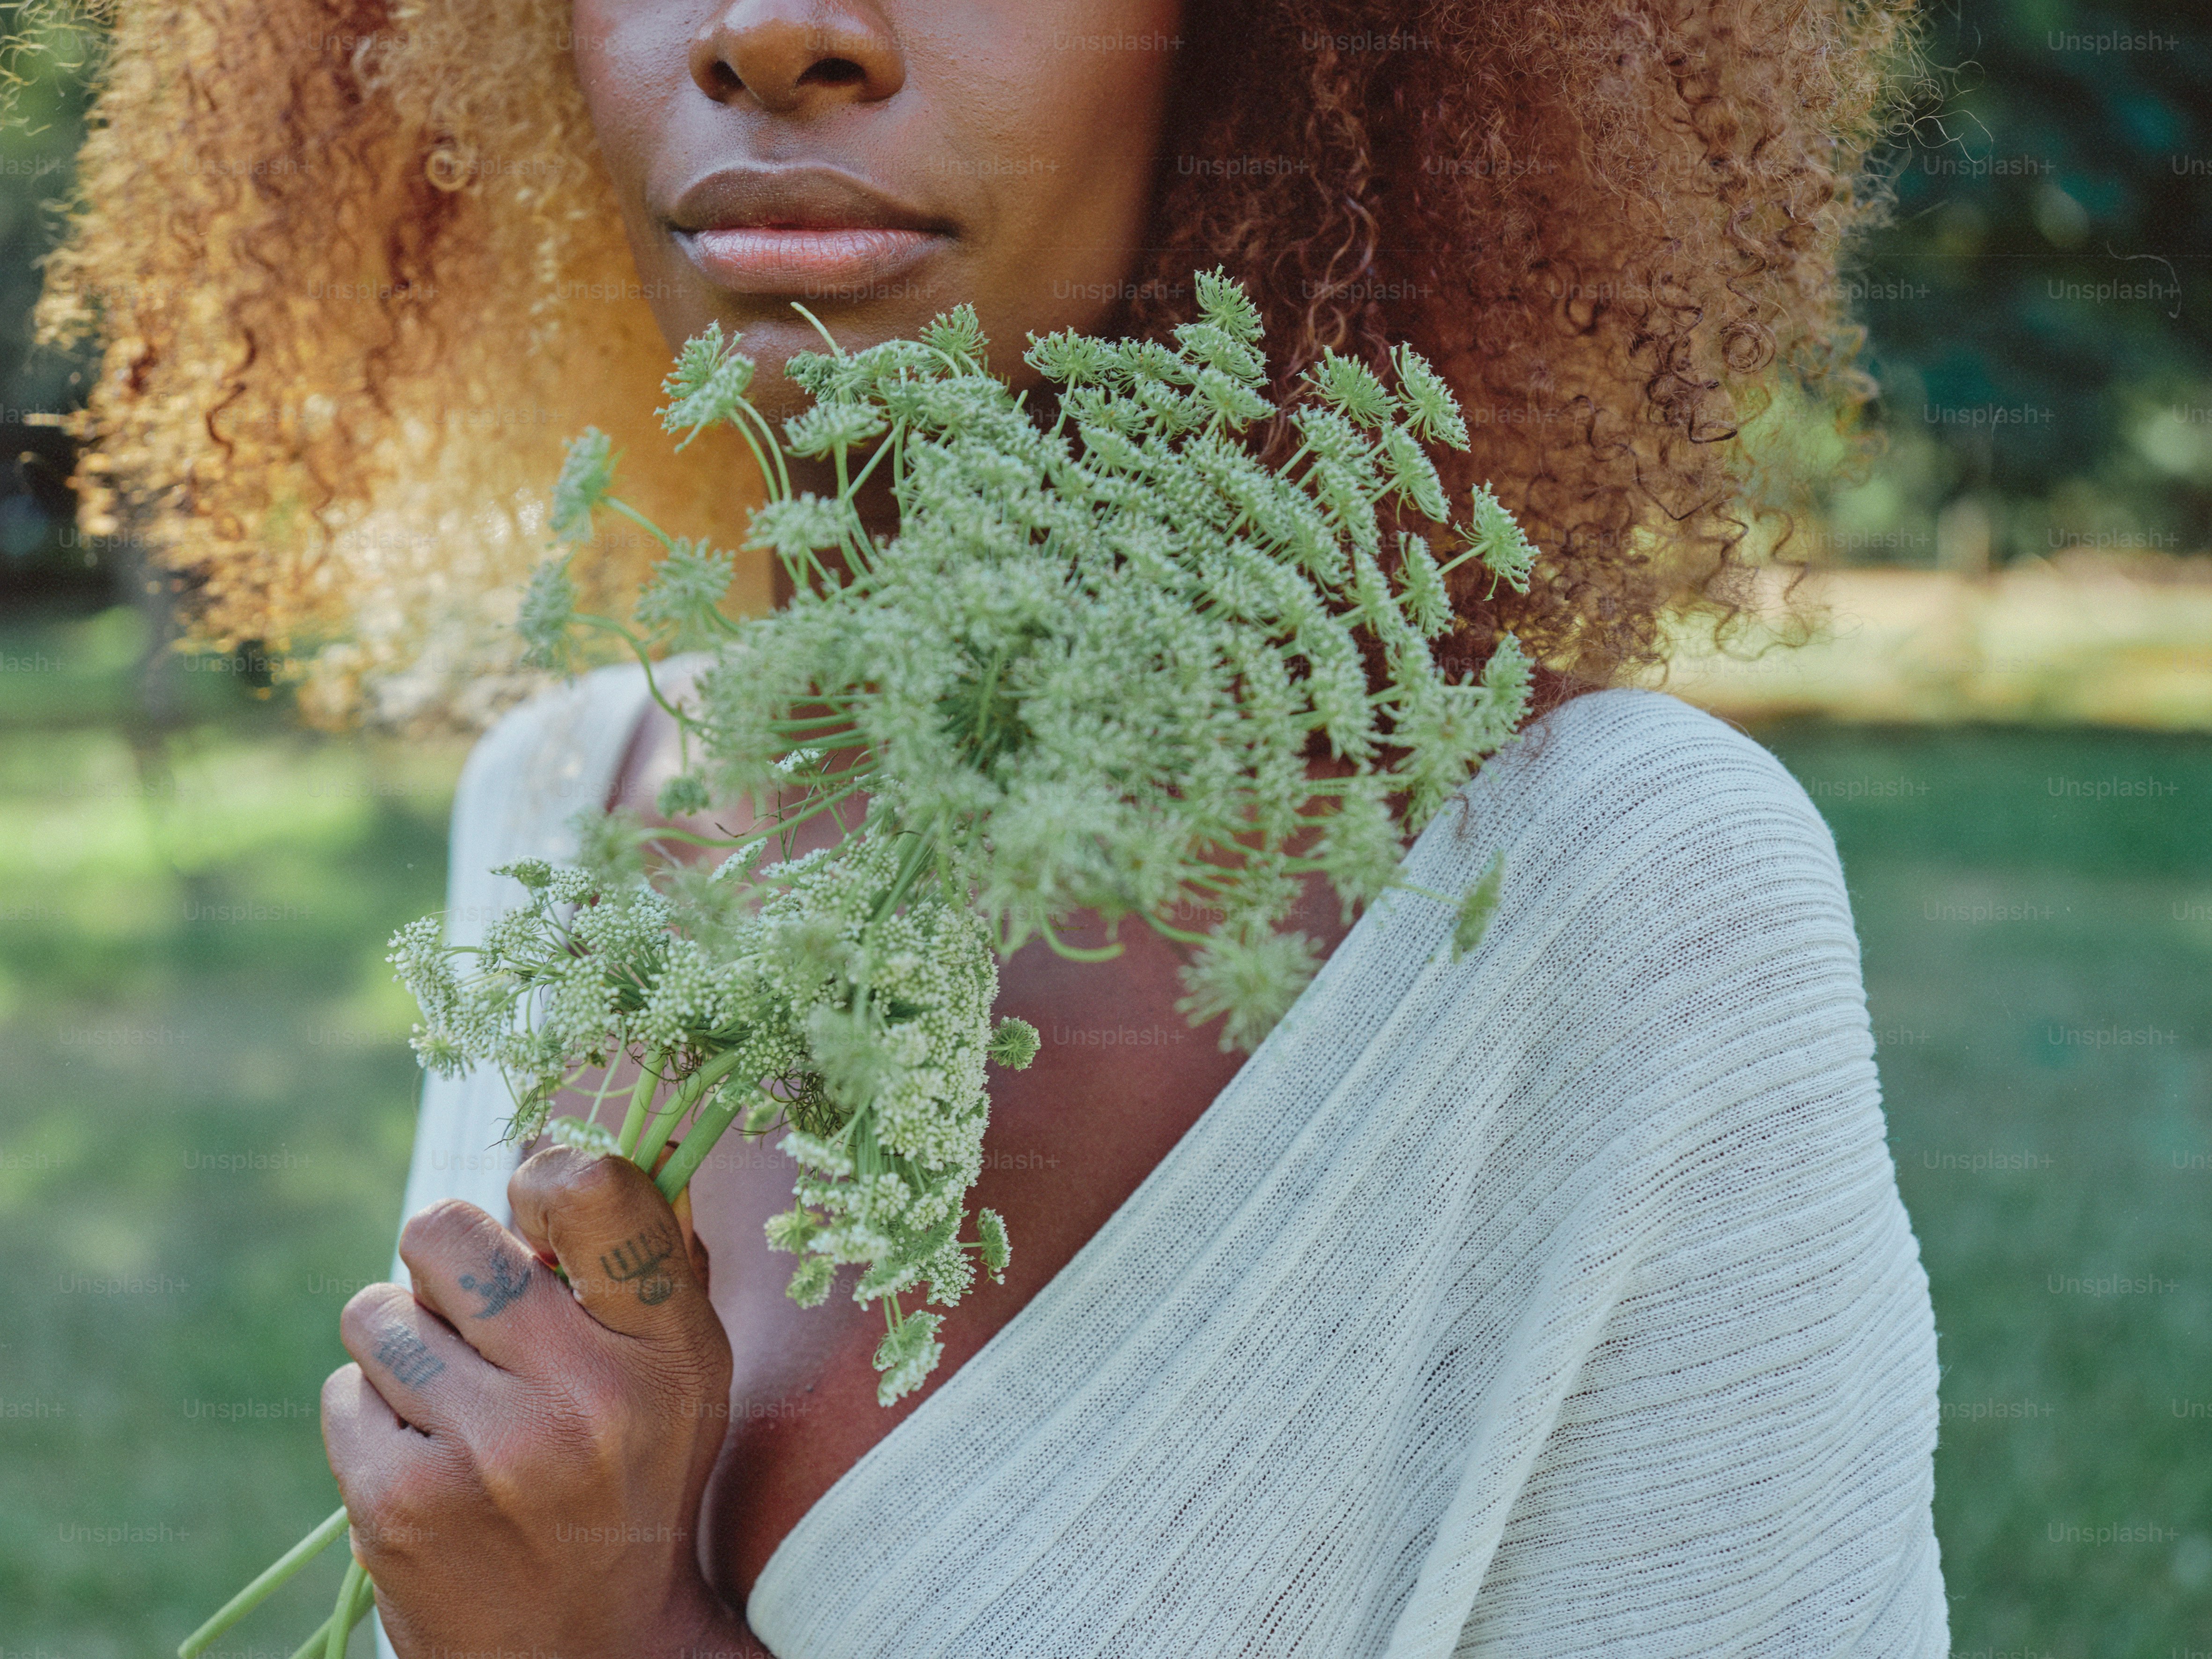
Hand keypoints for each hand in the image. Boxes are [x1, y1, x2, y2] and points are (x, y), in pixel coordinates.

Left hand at [321, 1146, 763, 1657]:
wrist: (587, 1651)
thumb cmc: (634, 1478)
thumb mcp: (681, 1372)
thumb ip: (651, 1253)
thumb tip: (610, 1133)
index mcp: (666, 1352)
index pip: (591, 1188)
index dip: (544, 1177)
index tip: (541, 1212)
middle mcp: (580, 1398)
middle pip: (445, 1231)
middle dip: (449, 1260)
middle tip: (479, 1312)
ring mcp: (482, 1454)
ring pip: (377, 1310)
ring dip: (405, 1339)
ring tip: (454, 1396)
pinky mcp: (396, 1506)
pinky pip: (343, 1389)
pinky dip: (373, 1415)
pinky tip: (428, 1456)